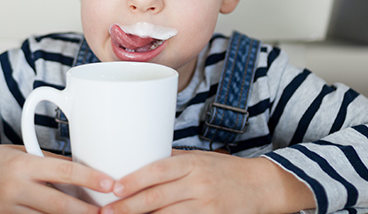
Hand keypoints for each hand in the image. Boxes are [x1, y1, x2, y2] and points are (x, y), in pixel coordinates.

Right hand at [0, 144, 114, 213]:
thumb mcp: (23, 152)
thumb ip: (50, 163)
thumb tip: (84, 171)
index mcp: (23, 165)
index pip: (64, 171)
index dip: (90, 179)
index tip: (111, 184)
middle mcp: (15, 189)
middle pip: (59, 205)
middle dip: (87, 212)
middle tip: (108, 212)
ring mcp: (7, 210)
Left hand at [100, 150, 314, 213]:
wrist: (262, 186)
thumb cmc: (226, 171)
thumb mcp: (200, 159)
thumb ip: (172, 161)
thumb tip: (139, 159)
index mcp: (192, 164)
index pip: (158, 170)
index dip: (134, 180)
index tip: (113, 188)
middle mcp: (198, 184)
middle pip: (157, 198)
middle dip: (128, 207)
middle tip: (106, 212)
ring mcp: (207, 206)